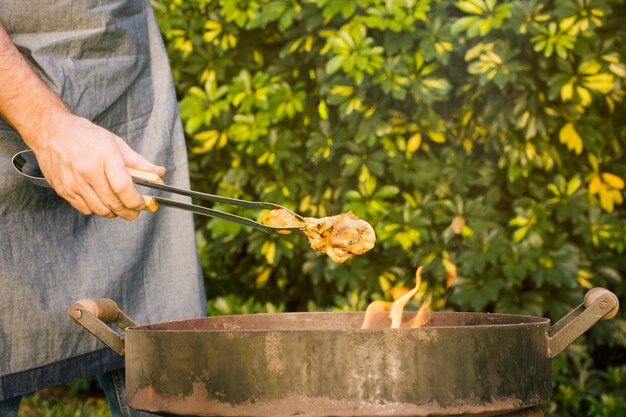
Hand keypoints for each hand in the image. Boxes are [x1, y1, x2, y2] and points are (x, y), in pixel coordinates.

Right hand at [31, 113, 165, 220]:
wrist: (51, 132)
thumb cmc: (85, 136)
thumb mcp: (115, 143)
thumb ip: (139, 162)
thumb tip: (160, 173)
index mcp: (104, 156)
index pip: (123, 187)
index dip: (136, 201)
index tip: (143, 203)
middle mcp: (88, 171)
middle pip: (113, 202)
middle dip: (129, 211)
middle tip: (136, 210)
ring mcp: (74, 182)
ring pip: (100, 210)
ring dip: (114, 213)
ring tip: (120, 207)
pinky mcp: (64, 190)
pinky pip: (85, 209)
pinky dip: (97, 210)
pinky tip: (102, 201)